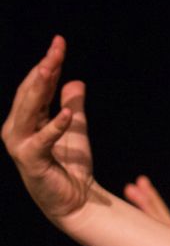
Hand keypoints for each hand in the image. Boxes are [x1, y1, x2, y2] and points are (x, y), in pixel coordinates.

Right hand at [2, 37, 97, 220]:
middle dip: (43, 69)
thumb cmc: (72, 168)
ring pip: (29, 110)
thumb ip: (73, 106)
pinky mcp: (31, 161)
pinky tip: (66, 114)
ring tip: (51, 67)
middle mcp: (17, 129)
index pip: (36, 86)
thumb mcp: (76, 131)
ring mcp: (21, 145)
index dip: (48, 65)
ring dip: (40, 88)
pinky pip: (41, 141)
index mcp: (26, 120)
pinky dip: (54, 127)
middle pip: (30, 92)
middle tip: (56, 48)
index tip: (59, 43)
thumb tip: (75, 81)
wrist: (77, 202)